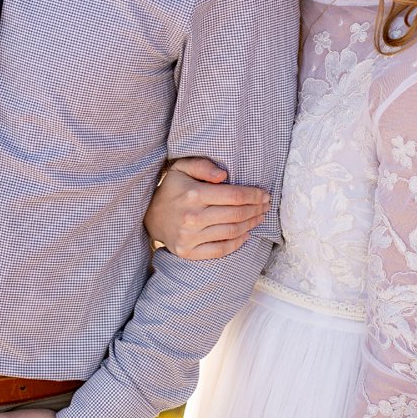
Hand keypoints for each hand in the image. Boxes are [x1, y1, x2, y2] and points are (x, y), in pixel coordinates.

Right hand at [145, 157, 268, 259]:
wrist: (150, 217)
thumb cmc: (172, 189)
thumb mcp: (181, 168)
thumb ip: (202, 166)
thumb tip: (224, 175)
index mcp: (194, 194)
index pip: (234, 196)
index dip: (254, 195)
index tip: (265, 194)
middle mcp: (192, 217)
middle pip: (237, 214)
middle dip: (256, 209)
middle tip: (266, 206)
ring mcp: (190, 237)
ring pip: (232, 232)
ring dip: (251, 225)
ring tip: (259, 217)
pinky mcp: (188, 252)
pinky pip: (220, 250)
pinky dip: (237, 243)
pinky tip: (246, 235)